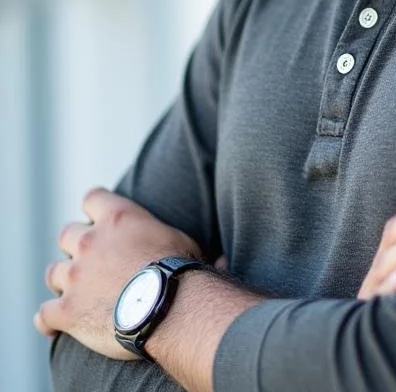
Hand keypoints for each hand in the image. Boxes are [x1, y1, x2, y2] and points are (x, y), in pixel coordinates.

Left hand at [34, 188, 201, 359]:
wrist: (168, 308)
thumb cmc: (183, 274)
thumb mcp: (188, 247)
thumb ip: (187, 247)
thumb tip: (225, 260)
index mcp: (119, 217)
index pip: (92, 197)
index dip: (93, 209)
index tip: (99, 219)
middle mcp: (91, 241)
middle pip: (66, 234)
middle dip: (75, 247)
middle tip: (91, 261)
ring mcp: (75, 276)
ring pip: (53, 273)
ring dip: (63, 282)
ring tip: (77, 293)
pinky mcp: (66, 311)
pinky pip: (43, 314)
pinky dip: (48, 320)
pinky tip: (54, 325)